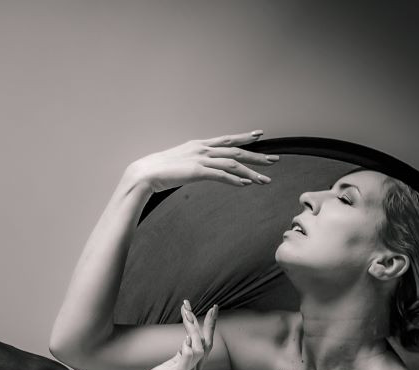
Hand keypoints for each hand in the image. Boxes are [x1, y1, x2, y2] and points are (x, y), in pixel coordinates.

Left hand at [124, 299, 218, 369]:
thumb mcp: (171, 366)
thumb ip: (181, 355)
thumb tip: (187, 339)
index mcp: (195, 368)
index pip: (207, 344)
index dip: (210, 327)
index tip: (213, 310)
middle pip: (209, 344)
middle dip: (211, 324)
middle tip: (214, 306)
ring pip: (200, 347)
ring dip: (194, 329)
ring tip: (187, 313)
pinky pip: (189, 357)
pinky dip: (189, 345)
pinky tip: (183, 339)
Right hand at [125, 131, 276, 192]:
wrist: (144, 173)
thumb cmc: (158, 170)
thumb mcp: (180, 163)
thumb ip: (193, 164)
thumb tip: (201, 169)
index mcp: (199, 145)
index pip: (227, 140)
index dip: (244, 138)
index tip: (258, 135)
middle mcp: (203, 149)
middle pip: (236, 151)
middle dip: (257, 155)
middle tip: (274, 160)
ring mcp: (201, 159)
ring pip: (233, 164)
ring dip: (251, 172)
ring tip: (265, 179)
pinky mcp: (197, 172)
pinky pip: (222, 176)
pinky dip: (236, 180)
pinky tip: (246, 185)